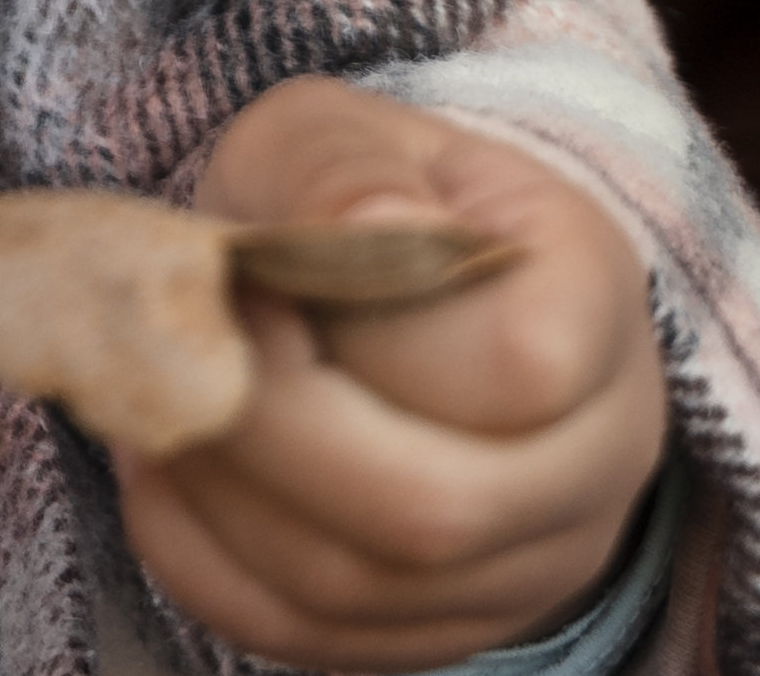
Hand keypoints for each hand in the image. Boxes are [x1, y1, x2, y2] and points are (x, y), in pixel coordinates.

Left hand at [119, 83, 672, 671]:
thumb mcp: (343, 135)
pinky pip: (307, 638)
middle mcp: (595, 459)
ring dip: (219, 495)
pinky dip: (205, 559)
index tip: (257, 274)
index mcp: (594, 306)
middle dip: (266, 433)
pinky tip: (172, 469)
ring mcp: (529, 564)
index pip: (516, 367)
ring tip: (164, 399)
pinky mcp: (441, 628)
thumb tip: (367, 221)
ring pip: (359, 590)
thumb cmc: (365, 197)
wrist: (393, 279)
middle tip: (181, 355)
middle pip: (433, 515)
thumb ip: (344, 169)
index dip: (364, 328)